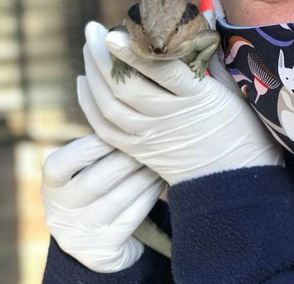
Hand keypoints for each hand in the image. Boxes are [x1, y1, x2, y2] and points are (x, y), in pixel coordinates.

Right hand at [42, 135, 164, 272]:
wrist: (98, 240)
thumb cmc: (97, 188)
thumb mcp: (85, 171)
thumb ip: (97, 150)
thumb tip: (124, 124)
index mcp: (52, 187)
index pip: (61, 165)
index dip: (90, 147)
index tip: (118, 132)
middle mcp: (60, 213)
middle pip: (96, 181)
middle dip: (127, 160)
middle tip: (151, 144)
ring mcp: (81, 234)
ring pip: (118, 199)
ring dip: (144, 176)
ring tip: (161, 161)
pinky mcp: (103, 250)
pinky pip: (132, 217)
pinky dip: (149, 195)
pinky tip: (160, 181)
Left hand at [78, 21, 283, 184]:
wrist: (234, 181)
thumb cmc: (242, 131)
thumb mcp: (234, 92)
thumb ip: (212, 58)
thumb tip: (201, 20)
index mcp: (197, 99)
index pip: (159, 71)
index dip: (134, 51)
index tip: (114, 31)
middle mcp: (169, 117)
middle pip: (125, 85)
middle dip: (102, 55)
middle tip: (92, 29)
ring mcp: (151, 137)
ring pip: (110, 105)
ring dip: (92, 74)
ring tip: (88, 48)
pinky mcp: (140, 151)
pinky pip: (104, 129)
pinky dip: (89, 105)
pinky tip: (84, 83)